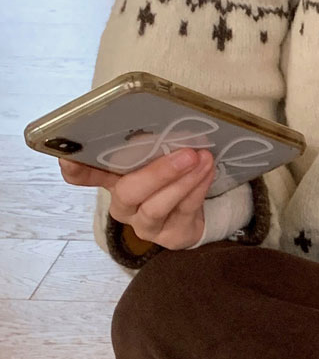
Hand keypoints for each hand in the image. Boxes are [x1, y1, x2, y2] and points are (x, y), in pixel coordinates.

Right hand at [59, 147, 215, 249]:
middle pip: (128, 192)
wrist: (192, 212)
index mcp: (111, 180)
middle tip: (186, 153)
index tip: (71, 157)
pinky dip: (198, 188)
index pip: (81, 176)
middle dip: (158, 172)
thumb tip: (160, 121)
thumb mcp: (154, 158)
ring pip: (158, 206)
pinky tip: (207, 171)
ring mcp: (145, 225)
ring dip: (183, 180)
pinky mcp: (170, 237)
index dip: (75, 168)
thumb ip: (148, 144)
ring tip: (202, 159)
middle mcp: (123, 206)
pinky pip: (184, 211)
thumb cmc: (167, 177)